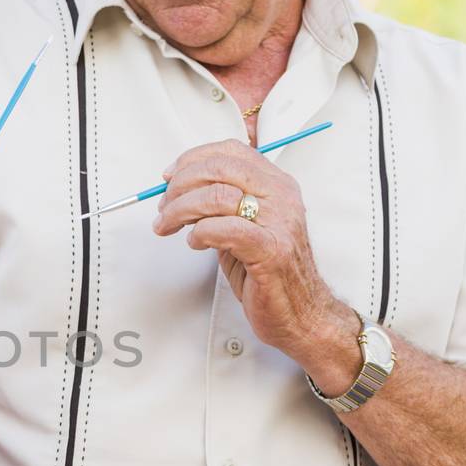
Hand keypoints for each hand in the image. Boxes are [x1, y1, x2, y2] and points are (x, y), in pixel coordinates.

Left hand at [152, 139, 352, 365]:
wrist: (302, 314)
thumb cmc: (268, 273)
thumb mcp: (243, 227)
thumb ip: (220, 205)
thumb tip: (178, 191)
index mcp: (277, 185)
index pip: (232, 151)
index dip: (193, 158)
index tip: (169, 177)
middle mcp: (282, 197)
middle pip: (220, 169)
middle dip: (180, 185)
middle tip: (163, 207)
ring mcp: (279, 222)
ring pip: (217, 196)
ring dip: (180, 210)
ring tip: (168, 226)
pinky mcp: (271, 250)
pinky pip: (224, 229)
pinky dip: (200, 233)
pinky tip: (194, 242)